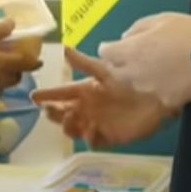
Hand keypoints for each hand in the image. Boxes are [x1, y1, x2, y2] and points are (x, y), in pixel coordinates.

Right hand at [31, 48, 171, 147]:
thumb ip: (83, 62)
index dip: (47, 95)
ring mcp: (98, 122)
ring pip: (75, 128)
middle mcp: (88, 108)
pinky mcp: (112, 136)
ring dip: (68, 126)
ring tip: (70, 119)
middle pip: (63, 113)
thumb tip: (64, 49)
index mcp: (85, 91)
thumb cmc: (128, 80)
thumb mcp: (103, 69)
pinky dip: (90, 139)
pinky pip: (95, 141)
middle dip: (54, 113)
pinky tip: (91, 132)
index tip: (34, 96)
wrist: (157, 94)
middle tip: (49, 110)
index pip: (61, 93)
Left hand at [97, 12, 190, 109]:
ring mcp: (150, 89)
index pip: (104, 53)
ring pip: (134, 85)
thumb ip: (137, 28)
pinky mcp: (166, 101)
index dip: (110, 48)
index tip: (118, 46)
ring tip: (155, 68)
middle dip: (120, 65)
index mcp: (131, 50)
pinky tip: (170, 80)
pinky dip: (158, 88)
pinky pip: (155, 94)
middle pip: (115, 72)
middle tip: (136, 57)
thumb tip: (126, 37)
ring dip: (138, 77)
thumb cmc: (188, 32)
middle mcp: (135, 73)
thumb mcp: (161, 19)